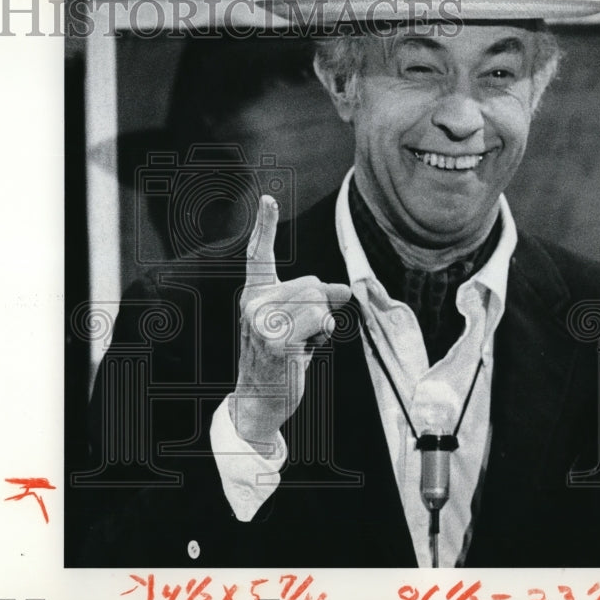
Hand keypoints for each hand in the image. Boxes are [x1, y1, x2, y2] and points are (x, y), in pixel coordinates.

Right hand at [230, 195, 351, 452]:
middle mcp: (253, 303)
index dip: (264, 226)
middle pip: (311, 284)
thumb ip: (316, 300)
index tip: (267, 198)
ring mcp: (262, 322)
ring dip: (321, 327)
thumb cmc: (280, 359)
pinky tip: (302, 355)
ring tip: (301, 347)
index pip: (259, 255)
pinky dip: (321, 338)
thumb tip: (346, 290)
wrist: (259, 401)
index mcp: (254, 294)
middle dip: (320, 307)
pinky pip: (319, 322)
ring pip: (318, 303)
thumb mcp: (297, 324)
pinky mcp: (277, 340)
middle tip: (303, 336)